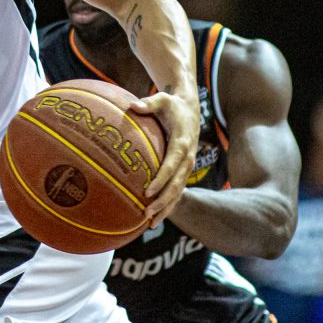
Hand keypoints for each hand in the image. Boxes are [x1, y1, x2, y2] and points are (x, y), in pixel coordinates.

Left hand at [132, 90, 199, 226]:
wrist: (189, 108)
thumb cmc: (171, 104)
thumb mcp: (162, 99)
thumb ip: (149, 102)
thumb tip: (133, 105)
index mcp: (182, 143)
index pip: (172, 165)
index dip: (161, 179)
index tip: (148, 192)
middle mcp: (187, 158)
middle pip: (176, 184)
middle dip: (163, 201)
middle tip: (147, 213)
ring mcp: (187, 166)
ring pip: (178, 192)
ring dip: (166, 208)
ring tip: (150, 223)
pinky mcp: (183, 170)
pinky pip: (176, 190)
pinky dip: (168, 204)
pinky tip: (154, 217)